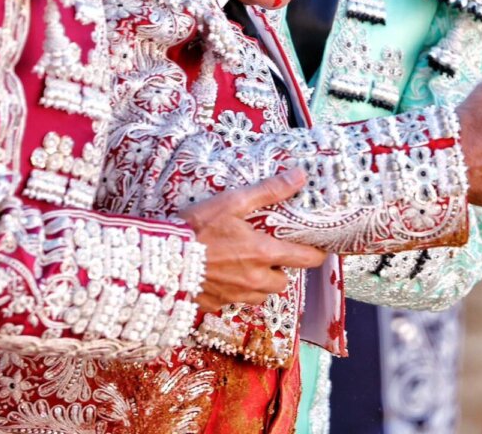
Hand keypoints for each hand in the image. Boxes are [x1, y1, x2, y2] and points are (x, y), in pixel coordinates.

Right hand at [178, 170, 327, 312]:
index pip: (305, 259)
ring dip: (261, 283)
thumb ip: (268, 191)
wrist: (162, 259)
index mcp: (263, 253)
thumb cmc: (196, 228)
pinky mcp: (217, 304)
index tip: (319, 249)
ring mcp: (236, 295)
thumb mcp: (232, 202)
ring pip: (262, 295)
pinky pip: (237, 301)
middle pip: (283, 281)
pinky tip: (224, 275)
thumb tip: (299, 177)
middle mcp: (255, 279)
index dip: (316, 254)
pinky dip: (237, 291)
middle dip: (281, 269)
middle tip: (270, 253)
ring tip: (247, 265)